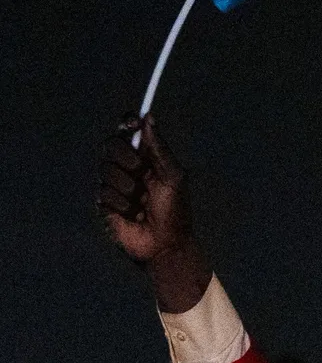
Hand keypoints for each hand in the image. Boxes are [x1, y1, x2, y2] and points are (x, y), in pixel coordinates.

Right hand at [97, 117, 211, 309]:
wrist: (166, 244)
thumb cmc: (176, 211)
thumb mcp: (174, 177)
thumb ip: (160, 149)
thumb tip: (149, 118)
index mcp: (145, 158)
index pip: (128, 132)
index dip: (127, 124)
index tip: (132, 124)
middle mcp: (127, 167)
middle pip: (110, 144)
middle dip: (124, 155)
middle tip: (139, 170)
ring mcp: (114, 185)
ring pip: (105, 168)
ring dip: (126, 185)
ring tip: (140, 202)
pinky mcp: (104, 203)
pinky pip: (103, 192)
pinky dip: (121, 204)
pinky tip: (132, 215)